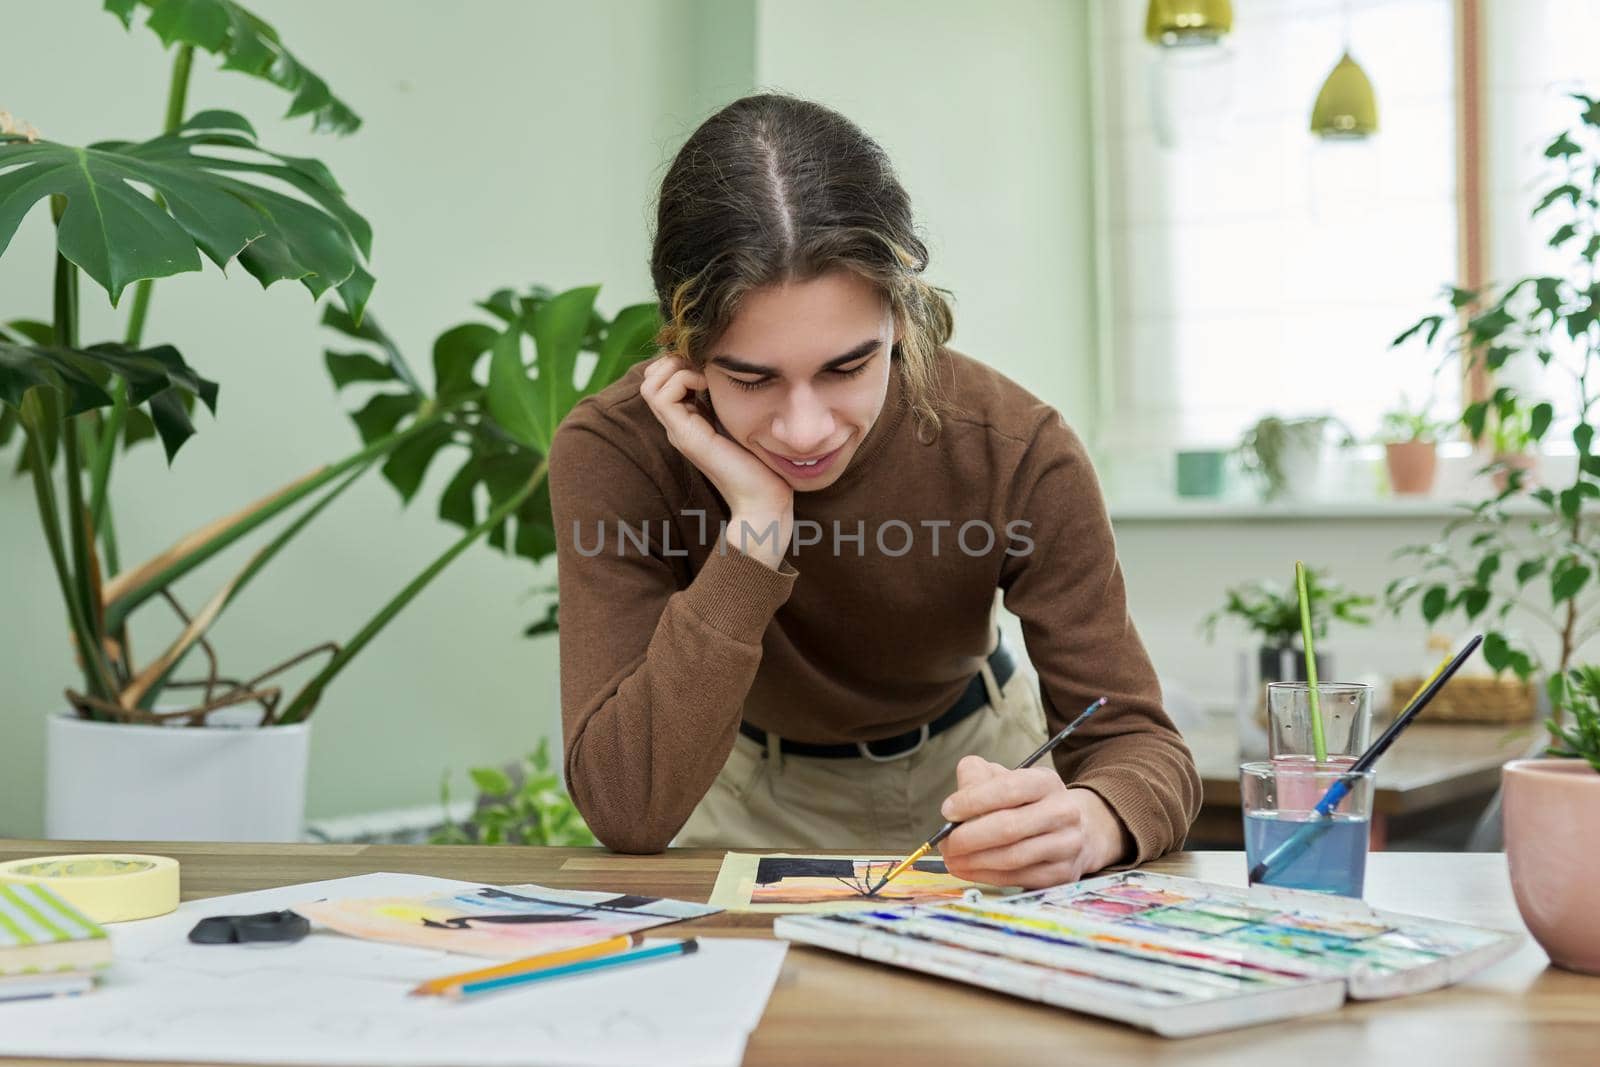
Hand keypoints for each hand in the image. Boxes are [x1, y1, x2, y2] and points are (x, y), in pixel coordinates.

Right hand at [640, 355, 793, 565]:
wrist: (764, 500)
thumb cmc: (764, 464)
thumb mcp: (747, 421)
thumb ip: (735, 402)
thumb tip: (736, 372)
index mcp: (691, 421)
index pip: (665, 379)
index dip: (681, 360)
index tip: (711, 361)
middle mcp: (679, 425)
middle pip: (651, 378)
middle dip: (675, 359)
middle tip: (705, 363)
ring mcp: (679, 431)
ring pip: (651, 383)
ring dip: (677, 367)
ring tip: (706, 374)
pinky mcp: (686, 436)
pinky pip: (663, 395)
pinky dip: (683, 379)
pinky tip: (708, 385)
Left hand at [936, 756, 1131, 888]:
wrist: (1079, 831)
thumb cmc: (1029, 804)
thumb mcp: (1007, 779)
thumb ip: (977, 778)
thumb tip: (953, 805)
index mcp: (1047, 782)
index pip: (1008, 789)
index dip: (973, 800)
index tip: (947, 810)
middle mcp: (1063, 812)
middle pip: (1008, 827)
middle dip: (968, 837)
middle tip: (945, 842)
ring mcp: (1066, 845)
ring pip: (1011, 857)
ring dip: (973, 860)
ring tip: (951, 858)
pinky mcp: (1062, 874)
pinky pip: (1017, 877)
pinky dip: (986, 875)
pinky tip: (968, 869)